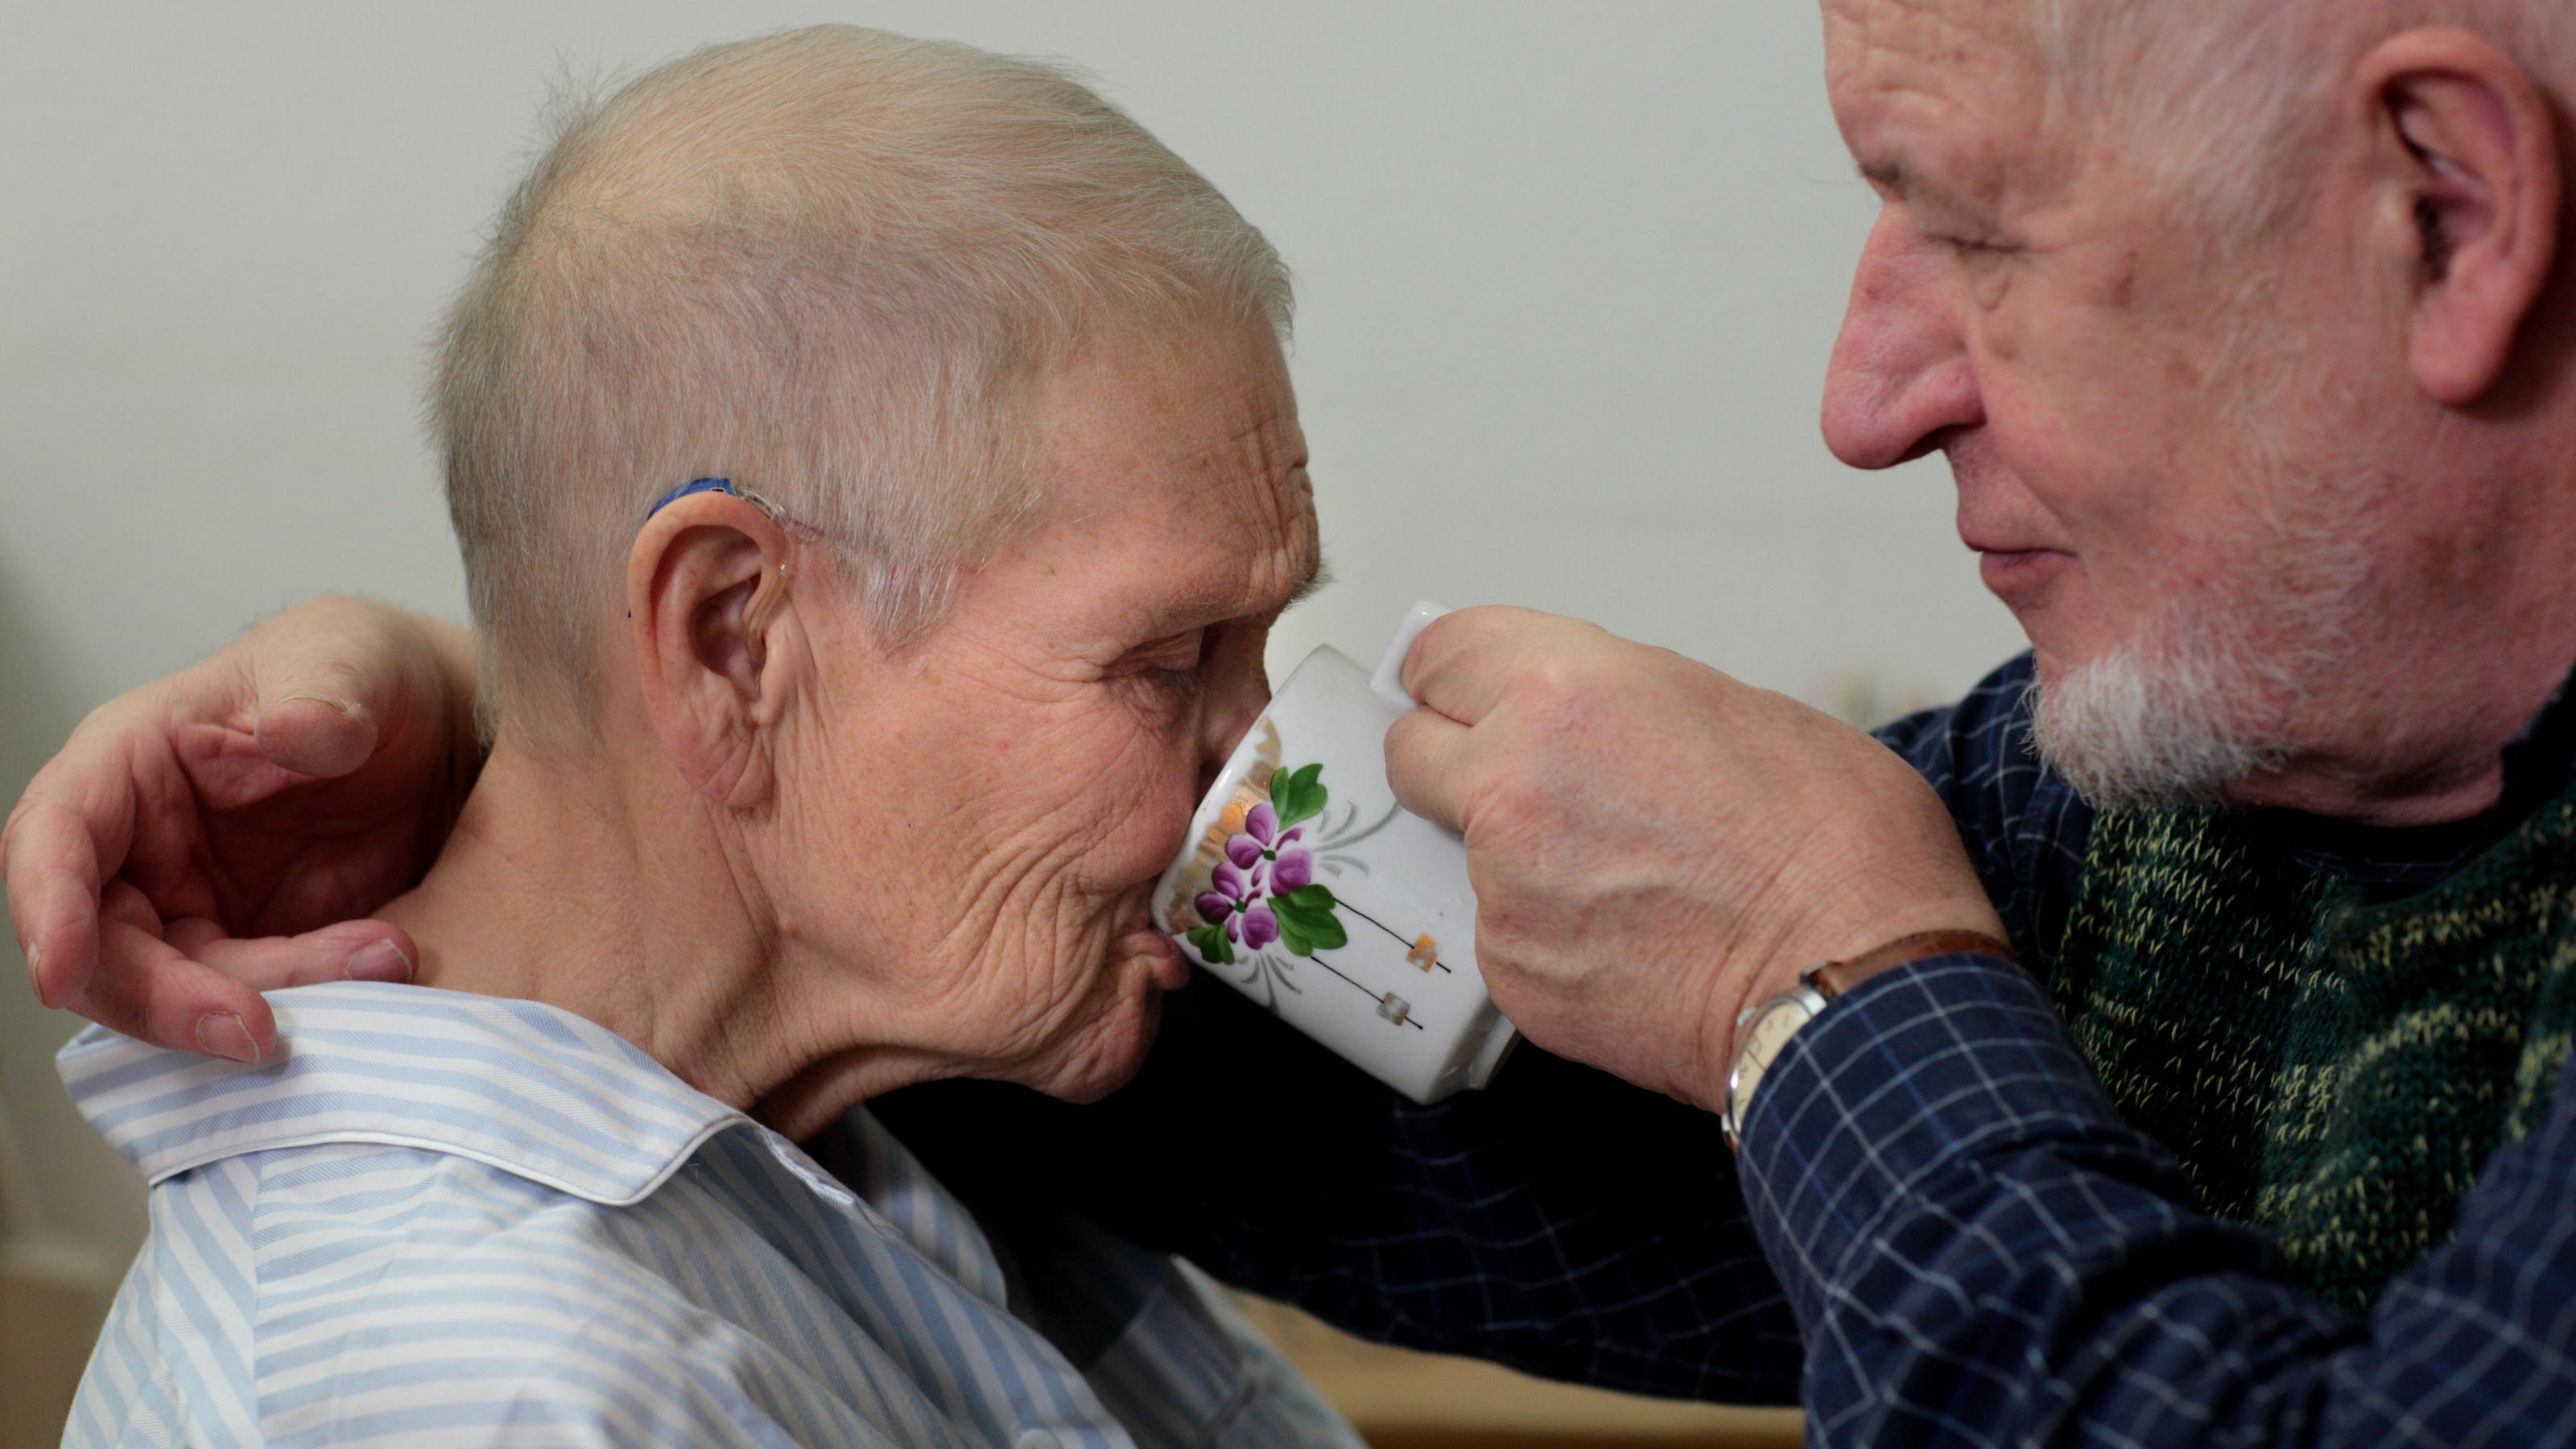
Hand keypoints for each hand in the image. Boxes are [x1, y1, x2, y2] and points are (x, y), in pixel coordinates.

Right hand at [5, 598, 480, 1060]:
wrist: (435, 727)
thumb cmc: (360, 672)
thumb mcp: (351, 658)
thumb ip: (324, 692)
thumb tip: (302, 730)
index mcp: (128, 762)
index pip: (55, 835)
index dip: (47, 905)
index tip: (61, 972)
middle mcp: (138, 845)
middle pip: (103, 946)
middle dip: (167, 998)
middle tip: (255, 1030)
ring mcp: (190, 904)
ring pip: (182, 988)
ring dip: (267, 998)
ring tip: (383, 960)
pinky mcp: (251, 946)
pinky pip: (257, 995)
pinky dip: (313, 998)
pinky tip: (385, 969)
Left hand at [1383, 607, 2002, 1111]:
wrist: (1858, 985)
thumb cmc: (1837, 844)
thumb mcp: (1737, 707)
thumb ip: (1626, 700)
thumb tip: (1590, 716)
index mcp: (1562, 691)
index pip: (1439, 658)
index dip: (1456, 677)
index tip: (1465, 694)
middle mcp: (1510, 784)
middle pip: (1412, 753)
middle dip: (1456, 762)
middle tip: (1527, 784)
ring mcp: (1502, 888)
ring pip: (1466, 854)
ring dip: (1518, 859)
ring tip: (1627, 881)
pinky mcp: (1514, 975)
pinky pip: (1505, 938)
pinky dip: (1551, 939)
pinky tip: (1633, 943)